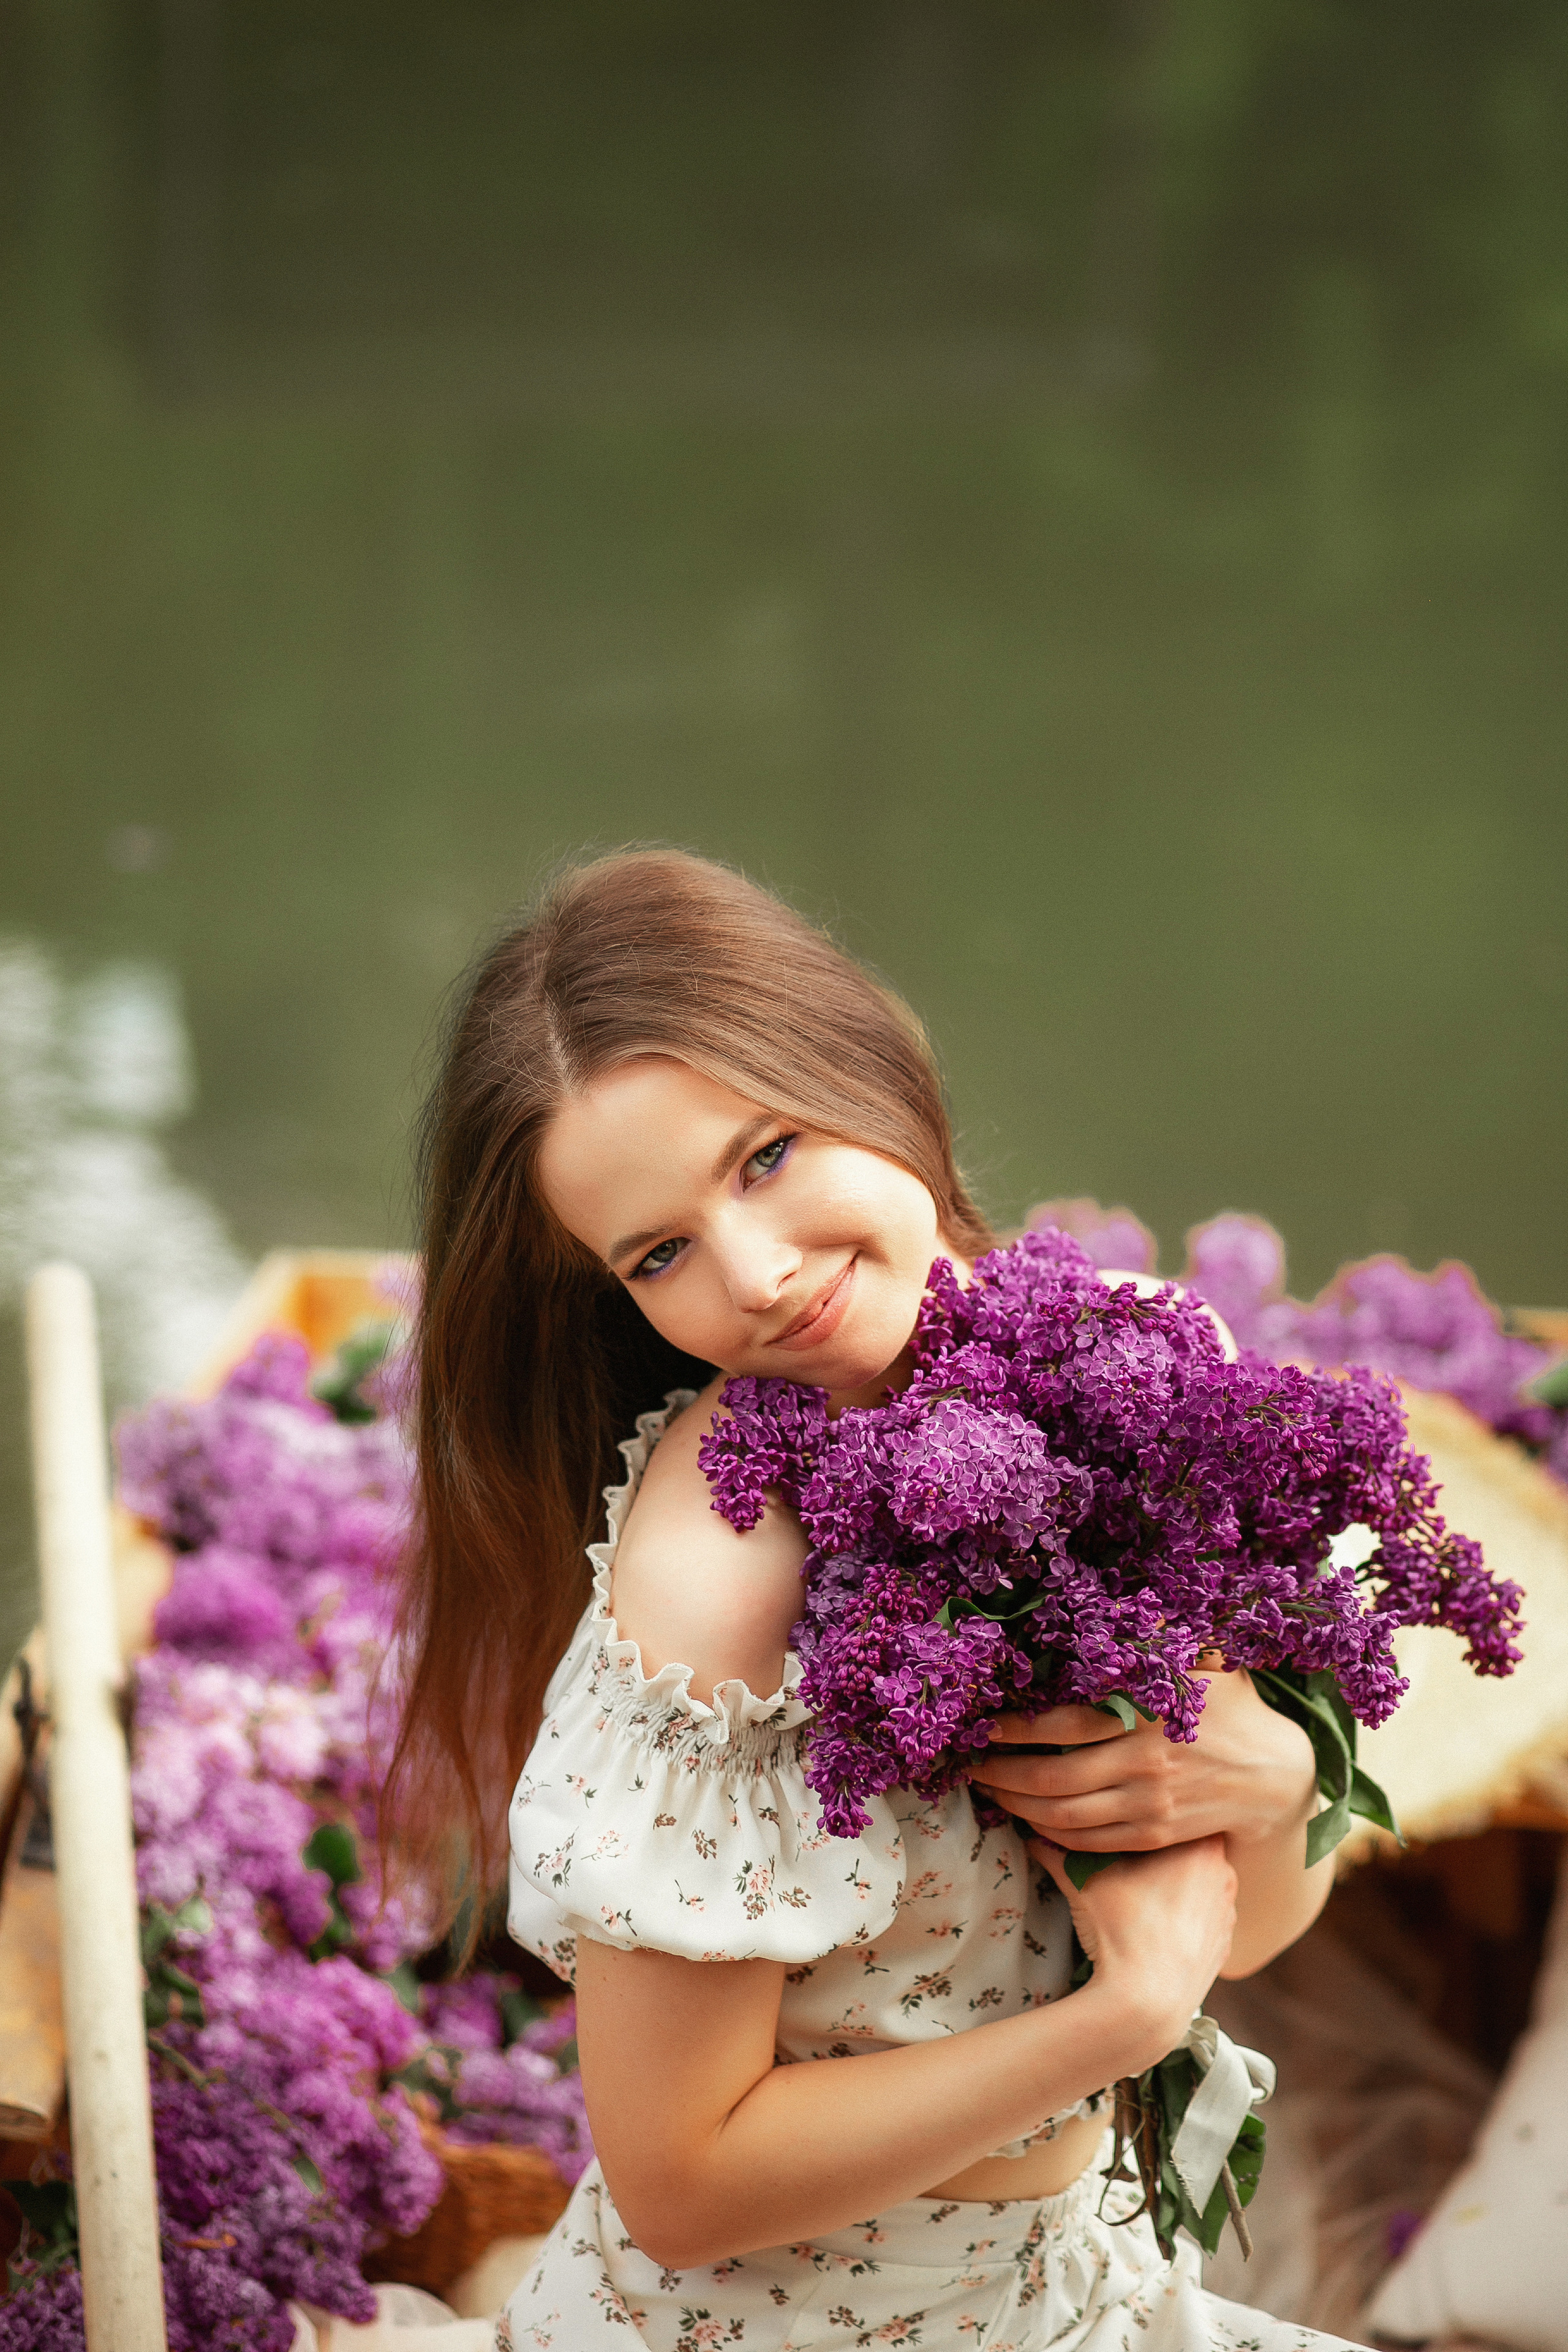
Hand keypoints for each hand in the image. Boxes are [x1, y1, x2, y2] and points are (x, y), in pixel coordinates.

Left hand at [970, 1667, 1315, 1855]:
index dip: (1017, 1728)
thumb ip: (1159, 1635)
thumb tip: (1120, 1598)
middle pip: (1054, 1778)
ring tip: (989, 1791)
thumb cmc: (1230, 1704)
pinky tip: (1028, 1820)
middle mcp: (1145, 1764)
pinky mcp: (1154, 1836)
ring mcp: (1149, 1805)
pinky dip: (1050, 1834)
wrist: (1275, 1773)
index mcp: (1149, 1714)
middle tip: (970, 1765)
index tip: (983, 1722)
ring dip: (1018, 1806)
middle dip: (1003, 1774)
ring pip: (1065, 1816)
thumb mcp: (1203, 1659)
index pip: (1066, 1725)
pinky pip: (1089, 1842)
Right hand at [1033, 1835, 1237, 2067]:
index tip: (1123, 1830)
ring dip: (1174, 1886)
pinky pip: (1204, 1919)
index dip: (1146, 1817)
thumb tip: (1031, 1829)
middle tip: (1125, 1863)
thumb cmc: (1120, 1930)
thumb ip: (1057, 1849)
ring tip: (1139, 1901)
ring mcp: (1228, 1912)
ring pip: (1200, 1883)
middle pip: (1188, 1847)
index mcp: (1198, 1844)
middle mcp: (1224, 1872)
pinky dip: (1183, 1920)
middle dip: (1158, 1852)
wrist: (1147, 2003)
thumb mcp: (1082, 1879)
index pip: (1174, 1813)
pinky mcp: (1225, 1946)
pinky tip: (1156, 1930)